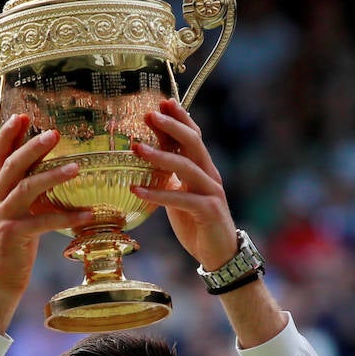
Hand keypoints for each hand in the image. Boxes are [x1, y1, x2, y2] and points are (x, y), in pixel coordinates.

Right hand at [0, 115, 94, 332]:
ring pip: (26, 188)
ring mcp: (2, 217)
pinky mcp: (13, 236)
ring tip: (77, 167)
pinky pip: (43, 222)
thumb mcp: (16, 213)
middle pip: (11, 165)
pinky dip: (66, 217)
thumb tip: (49, 169)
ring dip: (52, 175)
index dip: (7, 133)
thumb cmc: (14, 247)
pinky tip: (87, 214)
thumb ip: (26, 191)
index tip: (22, 115)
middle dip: (32, 146)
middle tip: (55, 133)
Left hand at [130, 99, 238, 270]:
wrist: (219, 254)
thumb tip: (148, 154)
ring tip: (135, 148)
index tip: (162, 101)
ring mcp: (211, 192)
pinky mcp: (208, 211)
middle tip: (149, 115)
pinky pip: (180, 199)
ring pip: (186, 167)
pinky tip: (136, 190)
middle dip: (171, 126)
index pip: (194, 136)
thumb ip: (170, 174)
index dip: (180, 118)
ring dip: (159, 156)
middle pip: (193, 143)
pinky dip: (157, 194)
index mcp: (204, 168)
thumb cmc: (196, 222)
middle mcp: (210, 175)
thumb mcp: (180, 193)